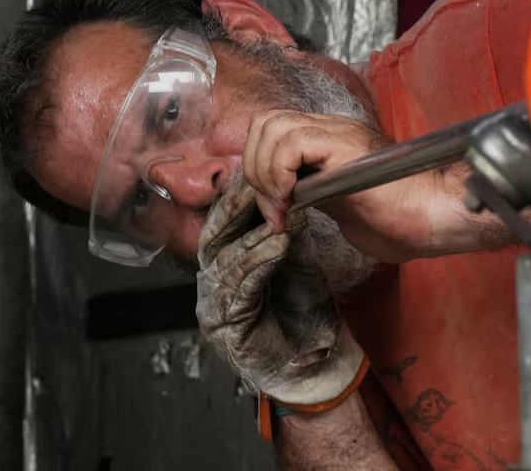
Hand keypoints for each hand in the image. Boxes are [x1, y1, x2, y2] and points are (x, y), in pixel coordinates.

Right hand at [196, 173, 366, 405]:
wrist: (318, 360)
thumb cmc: (306, 310)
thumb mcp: (296, 256)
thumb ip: (287, 224)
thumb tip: (290, 184)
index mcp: (225, 260)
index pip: (222, 219)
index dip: (239, 193)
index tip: (263, 169)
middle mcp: (213, 281)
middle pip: (213, 234)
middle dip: (237, 208)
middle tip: (263, 185)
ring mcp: (213, 305)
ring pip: (225, 259)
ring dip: (253, 236)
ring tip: (279, 217)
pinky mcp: (224, 326)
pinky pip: (239, 287)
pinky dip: (258, 263)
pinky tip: (278, 247)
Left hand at [243, 110, 447, 261]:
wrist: (437, 216)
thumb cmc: (403, 219)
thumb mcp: (344, 206)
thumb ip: (315, 194)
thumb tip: (286, 200)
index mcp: (332, 140)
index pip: (274, 131)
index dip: (260, 168)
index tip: (275, 213)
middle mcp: (333, 128)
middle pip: (266, 122)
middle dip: (254, 168)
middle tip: (274, 210)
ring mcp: (340, 132)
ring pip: (272, 126)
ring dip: (265, 172)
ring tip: (282, 208)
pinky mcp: (346, 145)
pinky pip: (291, 142)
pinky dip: (280, 173)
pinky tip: (294, 201)